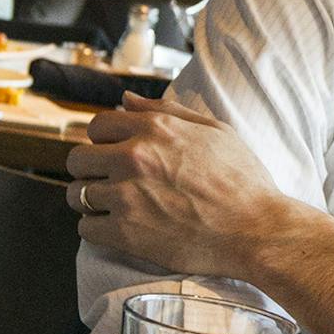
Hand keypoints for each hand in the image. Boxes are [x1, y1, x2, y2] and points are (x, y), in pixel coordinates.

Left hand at [66, 95, 283, 276]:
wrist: (256, 229)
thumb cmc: (242, 180)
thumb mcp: (214, 130)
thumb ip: (166, 111)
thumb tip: (126, 100)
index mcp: (153, 129)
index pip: (97, 126)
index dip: (103, 141)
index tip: (115, 156)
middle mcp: (133, 157)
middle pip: (77, 159)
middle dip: (90, 170)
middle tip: (110, 184)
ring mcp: (126, 195)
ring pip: (77, 195)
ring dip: (92, 202)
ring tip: (116, 208)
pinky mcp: (124, 232)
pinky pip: (86, 228)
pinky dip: (98, 229)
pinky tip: (119, 229)